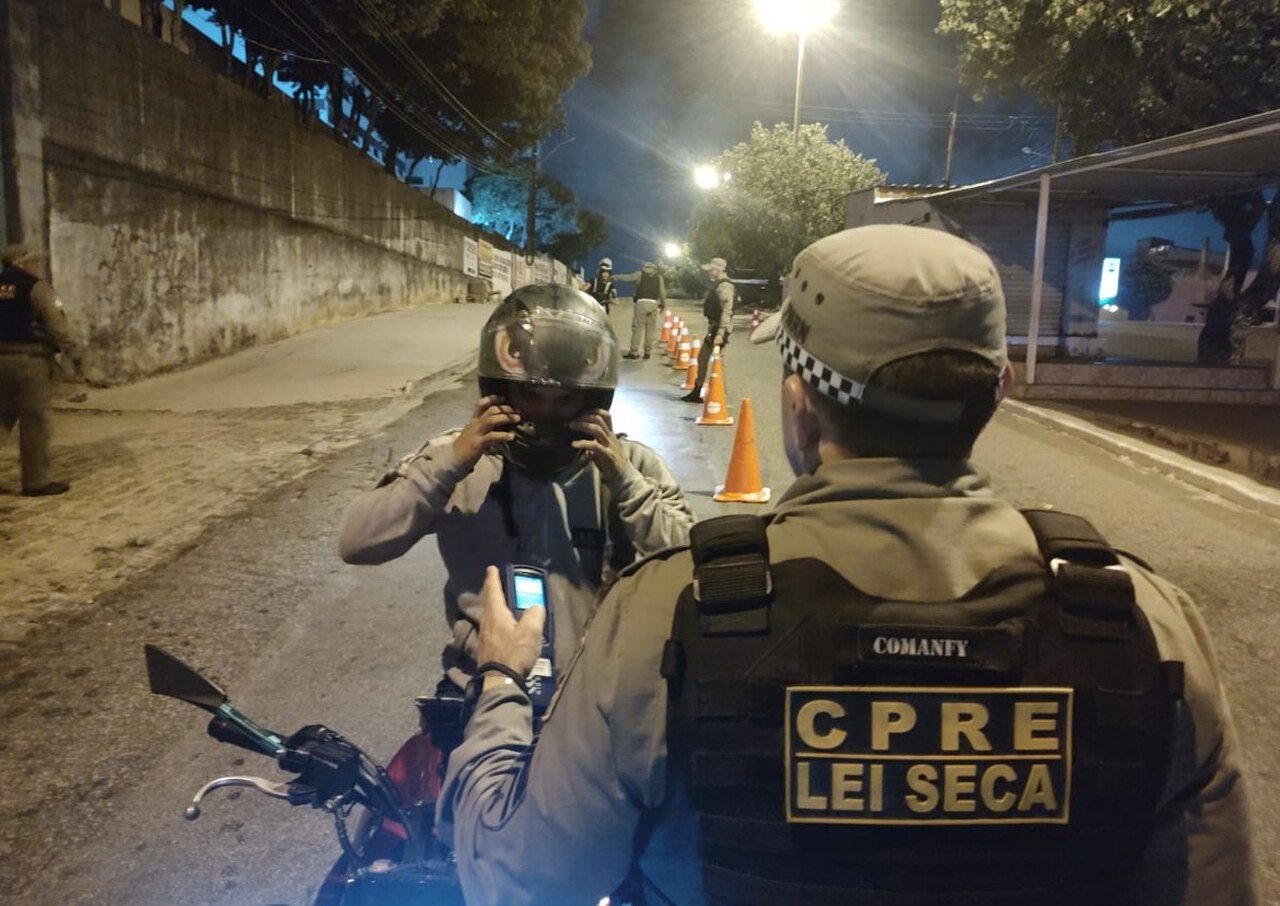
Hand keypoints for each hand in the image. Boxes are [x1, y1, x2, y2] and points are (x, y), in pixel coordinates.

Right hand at [452, 395, 518, 468]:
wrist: (454, 458)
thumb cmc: (467, 446)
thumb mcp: (475, 432)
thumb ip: (486, 427)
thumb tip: (502, 422)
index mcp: (474, 420)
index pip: (481, 404)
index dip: (493, 399)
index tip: (504, 398)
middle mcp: (475, 423)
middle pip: (491, 410)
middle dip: (505, 408)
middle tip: (517, 411)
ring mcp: (476, 432)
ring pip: (491, 420)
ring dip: (506, 418)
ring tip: (517, 418)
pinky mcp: (478, 443)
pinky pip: (492, 436)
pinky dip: (503, 435)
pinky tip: (512, 436)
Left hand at [475, 566, 545, 680]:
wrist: (500, 681)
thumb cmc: (514, 653)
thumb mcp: (531, 632)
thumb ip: (534, 615)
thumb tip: (535, 607)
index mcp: (496, 614)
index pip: (493, 591)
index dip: (493, 578)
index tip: (491, 568)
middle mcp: (486, 623)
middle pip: (489, 603)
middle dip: (493, 592)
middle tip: (498, 585)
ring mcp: (484, 637)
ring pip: (489, 616)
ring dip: (495, 608)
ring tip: (503, 606)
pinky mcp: (486, 649)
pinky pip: (492, 629)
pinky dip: (497, 623)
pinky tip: (504, 629)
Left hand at [570, 408, 626, 480]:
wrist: (624, 477)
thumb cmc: (611, 463)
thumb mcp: (603, 448)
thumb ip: (595, 442)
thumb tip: (581, 440)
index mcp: (610, 434)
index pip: (605, 415)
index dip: (592, 411)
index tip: (579, 413)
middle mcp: (610, 437)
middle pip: (598, 419)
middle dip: (583, 417)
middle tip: (571, 421)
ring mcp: (609, 445)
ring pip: (596, 429)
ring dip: (582, 425)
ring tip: (571, 426)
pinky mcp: (608, 455)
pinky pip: (595, 445)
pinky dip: (583, 443)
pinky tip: (574, 444)